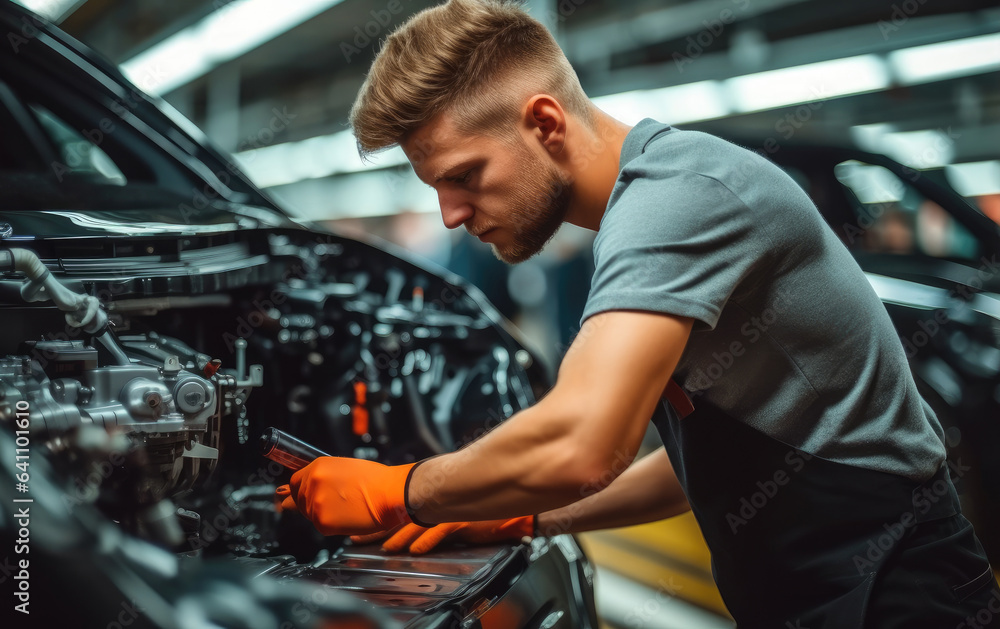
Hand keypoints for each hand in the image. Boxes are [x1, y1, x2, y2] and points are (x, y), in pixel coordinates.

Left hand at [275, 457, 415, 535]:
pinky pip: (321, 525)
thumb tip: (291, 495)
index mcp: (317, 467)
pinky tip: (348, 516)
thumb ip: (319, 478)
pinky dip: (332, 524)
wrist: (391, 493)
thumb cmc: (375, 479)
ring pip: (310, 514)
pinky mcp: (323, 522)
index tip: (310, 494)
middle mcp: (312, 483)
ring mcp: (316, 504)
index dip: (302, 490)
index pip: (295, 482)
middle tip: (336, 502)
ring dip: (323, 514)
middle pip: (299, 499)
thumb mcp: (344, 468)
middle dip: (313, 502)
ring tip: (346, 508)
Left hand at [350, 516, 534, 553]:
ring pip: (416, 523)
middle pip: (400, 516)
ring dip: (399, 537)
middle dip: (377, 529)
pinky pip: (440, 530)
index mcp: (431, 502)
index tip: (359, 529)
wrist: (510, 512)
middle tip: (357, 538)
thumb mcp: (450, 516)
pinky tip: (415, 551)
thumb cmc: (483, 514)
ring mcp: (448, 510)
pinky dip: (426, 541)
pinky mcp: (462, 519)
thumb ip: (432, 521)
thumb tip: (412, 535)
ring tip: (385, 549)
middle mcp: (436, 504)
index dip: (377, 521)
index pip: (397, 511)